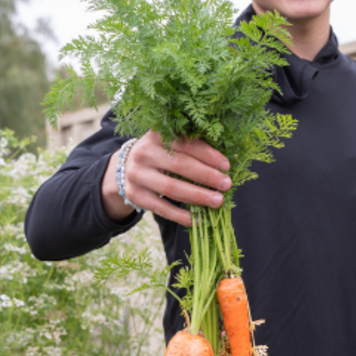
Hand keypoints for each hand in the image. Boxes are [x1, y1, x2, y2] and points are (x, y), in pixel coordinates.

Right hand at [101, 131, 231, 225]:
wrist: (128, 166)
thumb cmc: (161, 154)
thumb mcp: (171, 143)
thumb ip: (192, 148)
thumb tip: (223, 166)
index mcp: (156, 134)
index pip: (186, 143)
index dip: (208, 155)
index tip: (227, 166)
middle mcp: (144, 152)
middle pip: (180, 165)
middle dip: (207, 176)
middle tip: (226, 184)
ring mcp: (136, 174)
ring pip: (171, 188)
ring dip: (197, 196)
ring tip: (217, 201)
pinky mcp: (134, 194)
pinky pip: (160, 207)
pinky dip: (180, 215)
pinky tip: (197, 220)